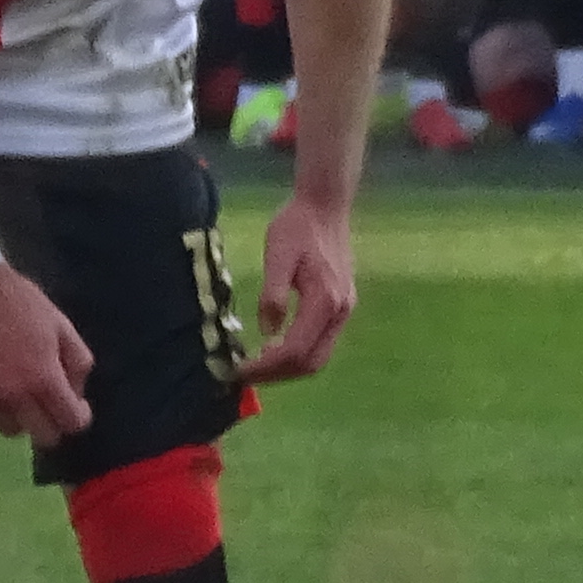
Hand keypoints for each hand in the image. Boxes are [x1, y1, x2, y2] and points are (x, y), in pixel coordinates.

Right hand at [0, 259, 94, 440]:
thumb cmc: (22, 303)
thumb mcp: (63, 326)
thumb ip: (78, 363)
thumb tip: (77, 393)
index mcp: (45, 377)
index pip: (72, 422)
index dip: (79, 416)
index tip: (76, 405)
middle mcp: (16, 393)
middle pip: (44, 437)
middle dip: (52, 423)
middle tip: (49, 404)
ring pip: (10, 431)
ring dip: (19, 419)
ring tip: (18, 396)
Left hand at [242, 194, 357, 381]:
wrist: (325, 206)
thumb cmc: (297, 226)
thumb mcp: (277, 255)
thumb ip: (273, 294)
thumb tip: (267, 331)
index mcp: (324, 300)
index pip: (296, 350)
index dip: (267, 367)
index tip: (238, 371)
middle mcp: (340, 311)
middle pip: (311, 362)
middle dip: (277, 375)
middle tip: (244, 375)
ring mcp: (344, 310)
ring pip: (319, 356)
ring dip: (287, 368)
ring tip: (255, 366)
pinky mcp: (341, 306)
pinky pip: (321, 342)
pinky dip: (297, 354)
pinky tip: (273, 348)